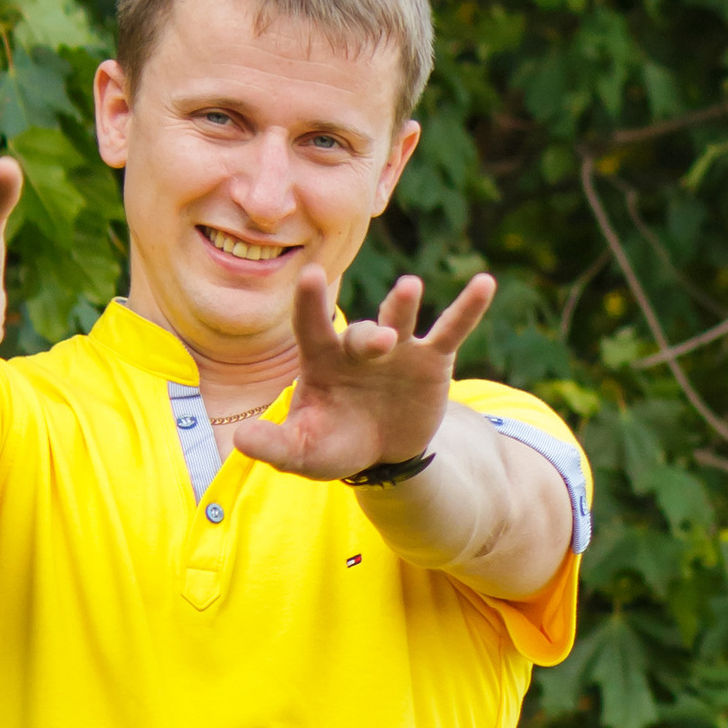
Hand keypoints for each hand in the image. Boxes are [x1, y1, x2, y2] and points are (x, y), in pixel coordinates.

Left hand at [230, 264, 497, 482]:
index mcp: (321, 359)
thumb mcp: (302, 451)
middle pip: (360, 333)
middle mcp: (356, 346)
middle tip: (380, 342)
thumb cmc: (333, 443)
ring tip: (409, 288)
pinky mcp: (431, 358)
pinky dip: (468, 307)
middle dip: (370, 335)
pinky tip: (487, 284)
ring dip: (403, 304)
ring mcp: (397, 348)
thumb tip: (241, 441)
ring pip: (400, 320)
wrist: (382, 451)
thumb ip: (274, 445)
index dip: (311, 302)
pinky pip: (451, 328)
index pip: (311, 325)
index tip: (310, 276)